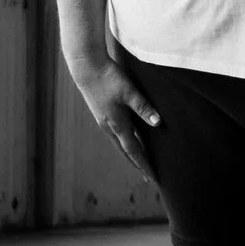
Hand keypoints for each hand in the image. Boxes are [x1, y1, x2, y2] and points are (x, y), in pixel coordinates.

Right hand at [67, 54, 159, 178]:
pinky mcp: (102, 114)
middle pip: (126, 151)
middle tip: (149, 176)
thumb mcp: (129, 91)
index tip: (153, 178)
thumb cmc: (109, 78)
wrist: (87, 67)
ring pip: (120, 144)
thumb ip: (143, 107)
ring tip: (141, 163)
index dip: (145, 165)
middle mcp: (109, 127)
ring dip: (131, 155)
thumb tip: (158, 123)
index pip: (134, 151)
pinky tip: (129, 140)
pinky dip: (125, 143)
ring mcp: (104, 121)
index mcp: (117, 124)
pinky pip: (116, 135)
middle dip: (138, 164)